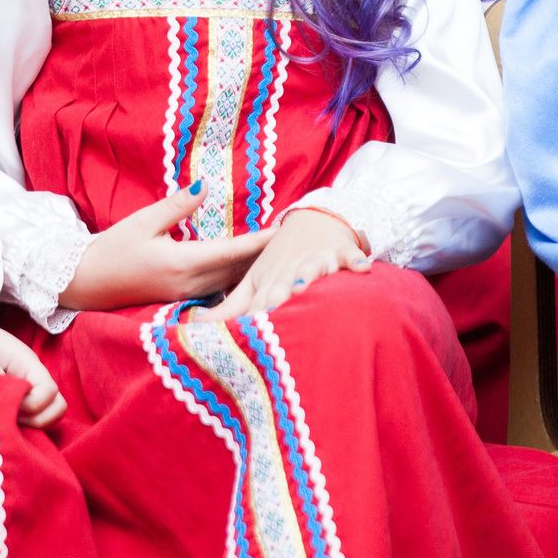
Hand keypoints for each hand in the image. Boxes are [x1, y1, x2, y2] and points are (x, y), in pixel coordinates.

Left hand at [0, 309, 65, 428]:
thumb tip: (4, 401)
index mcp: (27, 363)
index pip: (49, 392)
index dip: (32, 406)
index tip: (7, 404)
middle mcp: (33, 377)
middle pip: (57, 406)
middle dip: (37, 419)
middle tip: (10, 419)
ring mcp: (28, 387)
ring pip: (47, 414)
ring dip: (32, 423)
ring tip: (5, 420)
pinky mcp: (18, 397)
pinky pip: (32, 416)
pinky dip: (23, 425)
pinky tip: (2, 421)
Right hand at [61, 186, 269, 312]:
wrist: (86, 284)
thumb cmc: (112, 249)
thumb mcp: (142, 221)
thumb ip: (177, 206)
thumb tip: (206, 186)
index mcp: (181, 262)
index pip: (232, 251)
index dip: (261, 242)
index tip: (284, 231)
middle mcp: (190, 283)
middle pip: (238, 270)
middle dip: (266, 256)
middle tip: (294, 241)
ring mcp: (187, 295)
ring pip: (231, 281)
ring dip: (254, 269)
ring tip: (279, 255)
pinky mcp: (182, 299)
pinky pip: (219, 288)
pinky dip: (237, 278)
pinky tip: (250, 272)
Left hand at [205, 209, 370, 321]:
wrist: (313, 220)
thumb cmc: (279, 262)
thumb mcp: (253, 283)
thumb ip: (228, 309)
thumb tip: (193, 328)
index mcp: (265, 280)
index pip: (256, 304)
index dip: (249, 319)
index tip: (239, 337)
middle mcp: (287, 271)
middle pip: (280, 287)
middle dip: (275, 299)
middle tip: (268, 313)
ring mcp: (314, 260)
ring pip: (310, 269)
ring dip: (307, 276)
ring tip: (302, 286)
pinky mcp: (339, 252)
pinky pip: (349, 257)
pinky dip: (356, 261)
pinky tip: (363, 268)